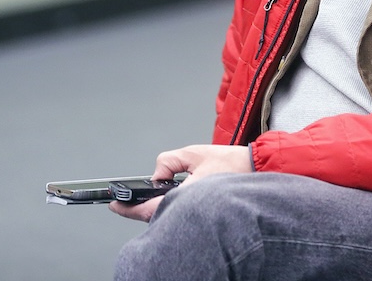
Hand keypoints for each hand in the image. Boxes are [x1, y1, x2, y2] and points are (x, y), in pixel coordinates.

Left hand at [108, 144, 252, 221]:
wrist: (257, 170)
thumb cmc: (231, 163)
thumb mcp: (195, 153)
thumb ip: (170, 161)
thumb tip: (157, 173)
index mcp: (185, 197)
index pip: (149, 209)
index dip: (128, 208)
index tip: (114, 204)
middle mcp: (189, 210)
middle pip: (155, 217)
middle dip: (139, 210)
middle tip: (123, 203)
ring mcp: (196, 214)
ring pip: (167, 218)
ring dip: (155, 209)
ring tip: (145, 198)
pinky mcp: (203, 214)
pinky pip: (179, 215)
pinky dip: (169, 209)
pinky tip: (169, 199)